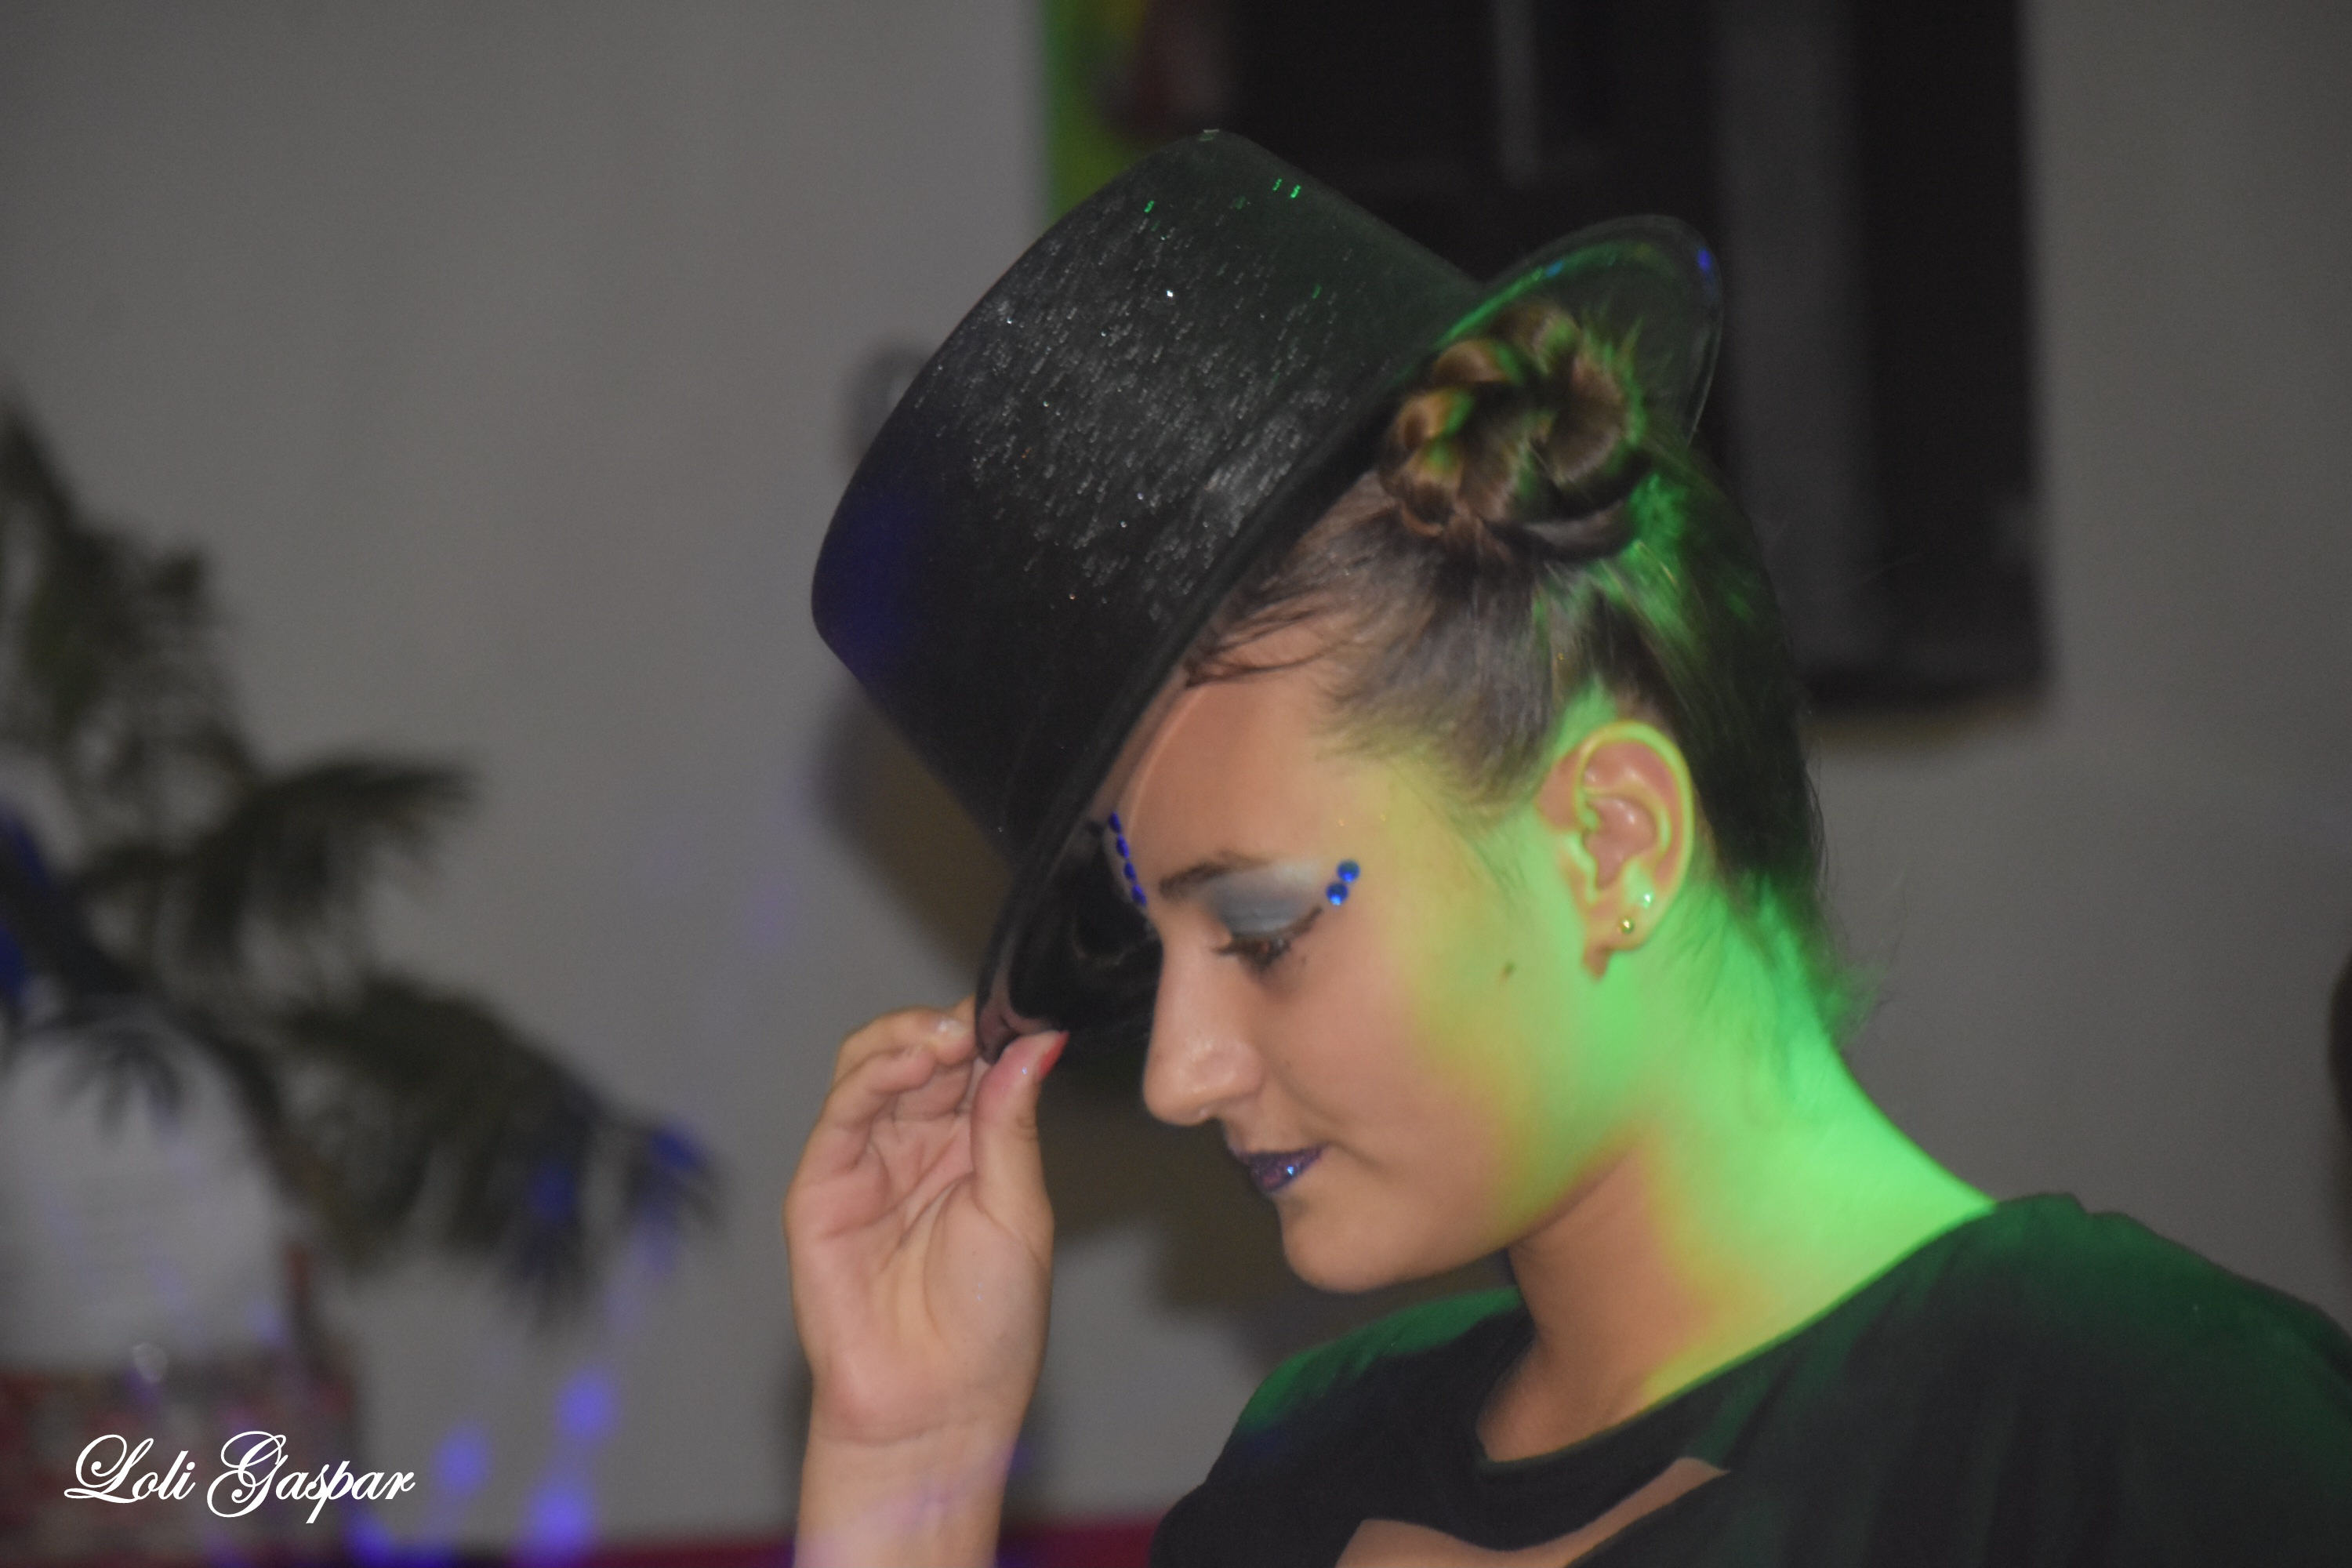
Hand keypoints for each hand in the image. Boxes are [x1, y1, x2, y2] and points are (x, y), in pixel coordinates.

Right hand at [784, 996, 1063, 1557]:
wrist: (938, 1404)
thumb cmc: (989, 1324)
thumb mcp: (1019, 1210)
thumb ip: (1011, 1124)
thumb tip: (1037, 1042)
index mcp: (972, 1145)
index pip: (972, 1061)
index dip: (990, 1028)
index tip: (1020, 1005)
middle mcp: (916, 1144)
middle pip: (920, 1051)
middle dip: (948, 1027)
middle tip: (981, 1021)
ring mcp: (865, 1160)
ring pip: (872, 1066)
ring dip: (908, 1038)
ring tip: (948, 1039)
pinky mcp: (821, 1185)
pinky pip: (841, 1112)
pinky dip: (874, 1076)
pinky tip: (912, 1063)